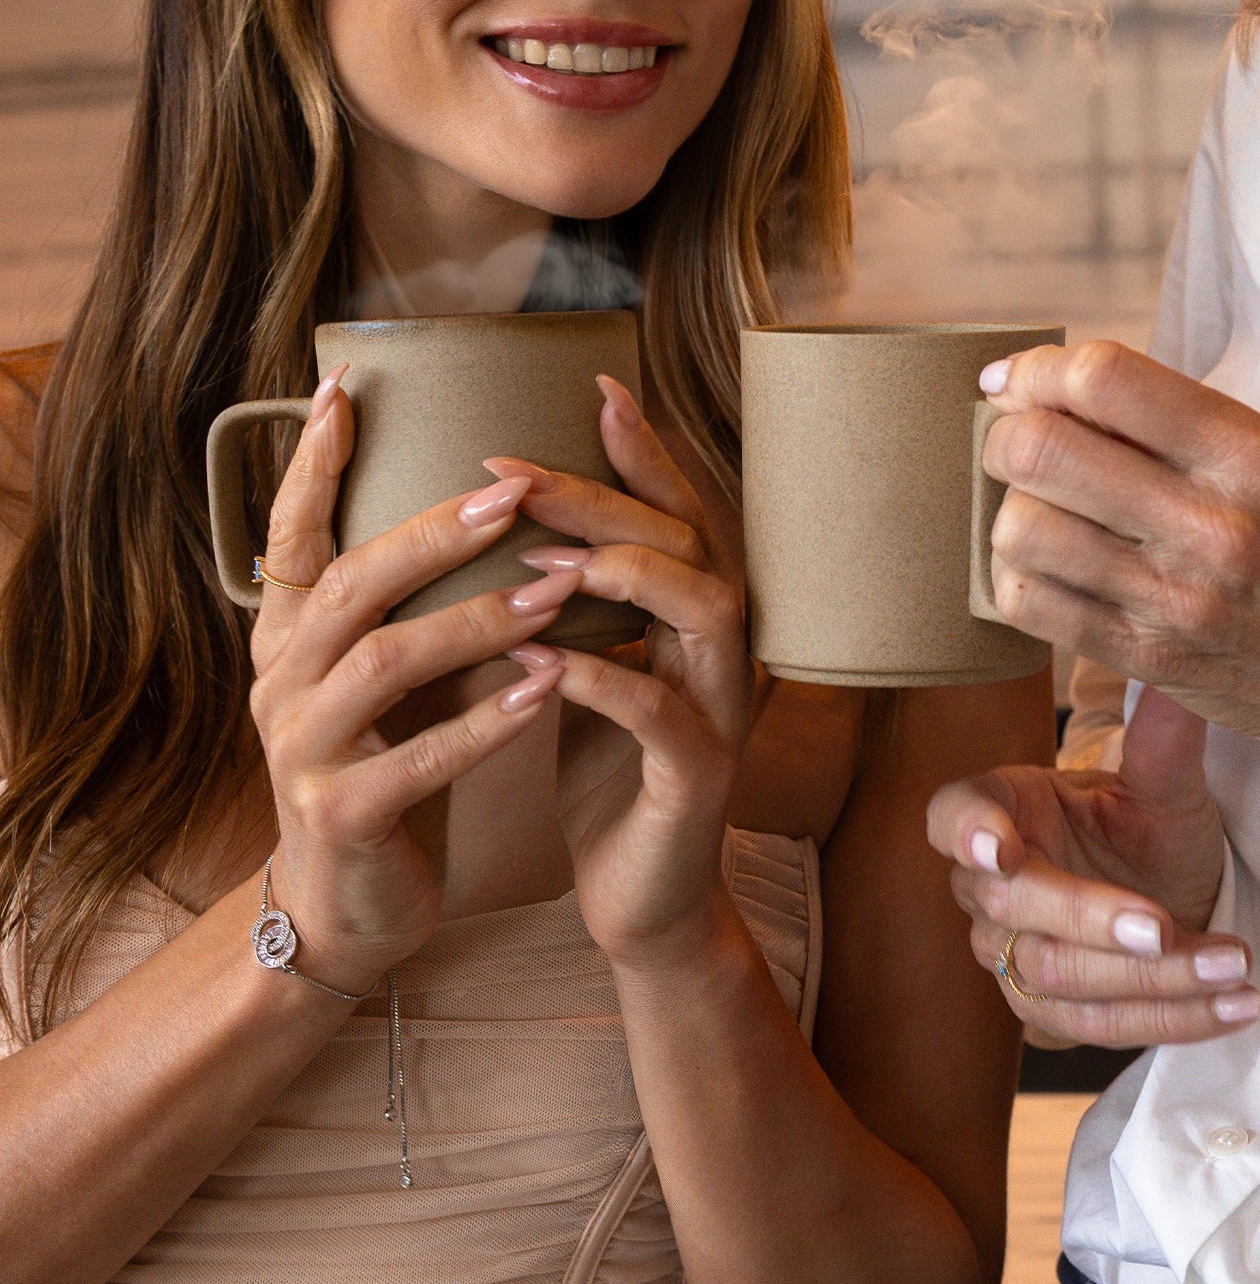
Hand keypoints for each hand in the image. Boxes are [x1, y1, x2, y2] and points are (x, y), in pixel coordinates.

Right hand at [248, 369, 580, 996]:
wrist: (351, 905)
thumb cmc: (391, 765)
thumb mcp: (401, 677)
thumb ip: (426, 604)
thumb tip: (501, 502)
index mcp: (288, 636)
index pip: (288, 534)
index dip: (310, 464)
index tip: (342, 389)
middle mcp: (279, 682)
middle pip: (351, 582)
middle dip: (434, 531)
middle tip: (516, 489)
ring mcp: (300, 751)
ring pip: (386, 661)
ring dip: (478, 618)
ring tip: (558, 588)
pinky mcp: (339, 816)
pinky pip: (417, 759)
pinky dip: (486, 719)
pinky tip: (548, 686)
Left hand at [484, 377, 759, 970]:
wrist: (639, 896)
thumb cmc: (608, 769)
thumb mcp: (589, 663)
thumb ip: (575, 598)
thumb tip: (509, 513)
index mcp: (699, 616)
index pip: (682, 510)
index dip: (645, 450)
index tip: (596, 387)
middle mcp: (727, 648)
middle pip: (688, 543)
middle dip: (603, 501)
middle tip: (516, 475)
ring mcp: (724, 709)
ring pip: (703, 608)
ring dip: (621, 573)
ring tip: (536, 562)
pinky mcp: (699, 777)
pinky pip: (663, 712)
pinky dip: (602, 679)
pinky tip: (537, 662)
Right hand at [926, 686, 1259, 1044]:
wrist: (1176, 890)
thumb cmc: (1151, 828)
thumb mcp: (1164, 783)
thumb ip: (1164, 736)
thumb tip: (1181, 673)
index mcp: (1002, 808)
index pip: (954, 817)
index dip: (970, 833)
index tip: (1001, 850)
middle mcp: (990, 888)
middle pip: (1014, 909)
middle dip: (1091, 919)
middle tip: (1163, 925)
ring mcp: (1011, 955)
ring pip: (1060, 978)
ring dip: (1151, 982)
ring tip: (1234, 966)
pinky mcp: (1051, 1013)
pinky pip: (1100, 1028)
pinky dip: (1173, 1020)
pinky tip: (1235, 1005)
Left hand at [978, 342, 1259, 783]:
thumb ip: (1177, 423)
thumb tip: (1056, 385)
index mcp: (1250, 453)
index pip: (1104, 377)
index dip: (1037, 370)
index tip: (1017, 381)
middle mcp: (1211, 521)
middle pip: (1041, 448)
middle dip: (1007, 436)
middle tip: (1019, 445)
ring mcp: (1175, 597)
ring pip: (1021, 527)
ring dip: (1010, 511)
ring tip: (1039, 512)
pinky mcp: (1148, 658)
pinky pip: (1030, 604)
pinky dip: (1017, 577)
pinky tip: (1046, 567)